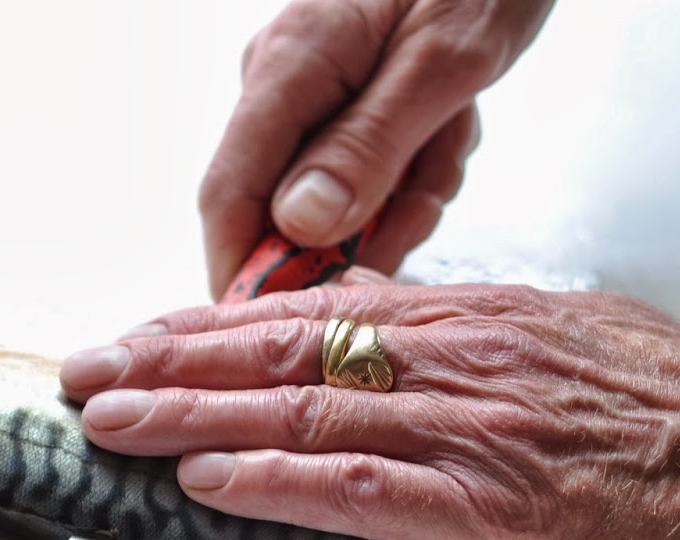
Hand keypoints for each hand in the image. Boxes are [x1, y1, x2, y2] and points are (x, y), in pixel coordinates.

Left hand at [60, 284, 679, 539]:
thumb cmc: (671, 409)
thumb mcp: (553, 341)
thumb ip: (459, 346)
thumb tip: (378, 347)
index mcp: (464, 321)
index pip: (307, 311)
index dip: (207, 325)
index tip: (141, 335)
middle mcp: (450, 360)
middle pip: (279, 350)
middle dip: (167, 361)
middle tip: (87, 374)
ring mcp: (466, 428)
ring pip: (300, 408)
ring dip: (191, 416)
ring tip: (112, 422)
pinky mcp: (492, 504)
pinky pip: (361, 485)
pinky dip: (276, 478)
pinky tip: (211, 479)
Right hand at [202, 0, 553, 297]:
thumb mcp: (444, 63)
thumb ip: (368, 148)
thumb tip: (297, 227)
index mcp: (289, 65)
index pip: (228, 195)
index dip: (242, 275)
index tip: (273, 335)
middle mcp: (281, 79)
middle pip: (284, 207)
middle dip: (363, 224)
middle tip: (428, 195)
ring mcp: (308, 89)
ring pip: (336, 194)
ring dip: (404, 190)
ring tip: (451, 137)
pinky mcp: (341, 97)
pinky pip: (365, 168)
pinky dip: (415, 165)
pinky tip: (449, 124)